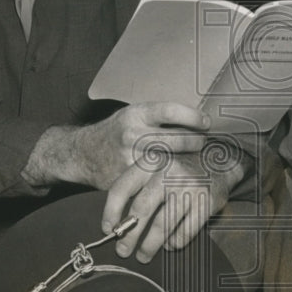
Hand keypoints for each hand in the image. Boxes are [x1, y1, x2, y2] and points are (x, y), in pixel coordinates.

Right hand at [24, 102, 210, 188]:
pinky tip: (183, 178)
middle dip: (195, 142)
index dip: (192, 117)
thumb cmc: (117, 131)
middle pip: (174, 139)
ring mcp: (129, 158)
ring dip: (188, 162)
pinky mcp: (127, 179)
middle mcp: (132, 134)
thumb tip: (198, 119)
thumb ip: (158, 117)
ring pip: (168, 161)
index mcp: (136, 114)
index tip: (207, 122)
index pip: (170, 111)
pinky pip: (155, 180)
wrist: (84, 154)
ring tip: (200, 161)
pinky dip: (171, 179)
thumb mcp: (133, 114)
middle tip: (205, 144)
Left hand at [102, 138, 249, 261]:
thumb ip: (137, 186)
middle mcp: (169, 172)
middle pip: (141, 210)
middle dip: (129, 235)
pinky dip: (174, 242)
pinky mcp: (207, 201)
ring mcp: (189, 186)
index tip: (107, 230)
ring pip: (163, 225)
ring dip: (149, 246)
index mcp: (151, 162)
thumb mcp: (156, 165)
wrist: (219, 159)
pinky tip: (169, 245)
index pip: (122, 188)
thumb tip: (114, 223)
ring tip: (143, 256)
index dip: (111, 212)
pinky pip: (185, 231)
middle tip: (122, 251)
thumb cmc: (178, 168)